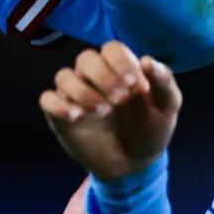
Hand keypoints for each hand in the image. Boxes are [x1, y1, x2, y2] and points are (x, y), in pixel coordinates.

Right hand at [40, 42, 182, 181]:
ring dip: (83, 92)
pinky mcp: (59, 114)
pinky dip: (59, 105)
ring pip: (64, 76)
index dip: (121, 62)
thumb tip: (147, 60)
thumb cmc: (150, 130)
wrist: (133, 164)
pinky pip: (47, 99)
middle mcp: (93, 77)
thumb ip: (164, 84)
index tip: (135, 85)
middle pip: (85, 58)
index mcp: (119, 69)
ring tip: (104, 112)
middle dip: (103, 76)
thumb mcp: (167, 109)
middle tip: (121, 100)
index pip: (111, 49)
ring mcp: (74, 94)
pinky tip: (77, 116)